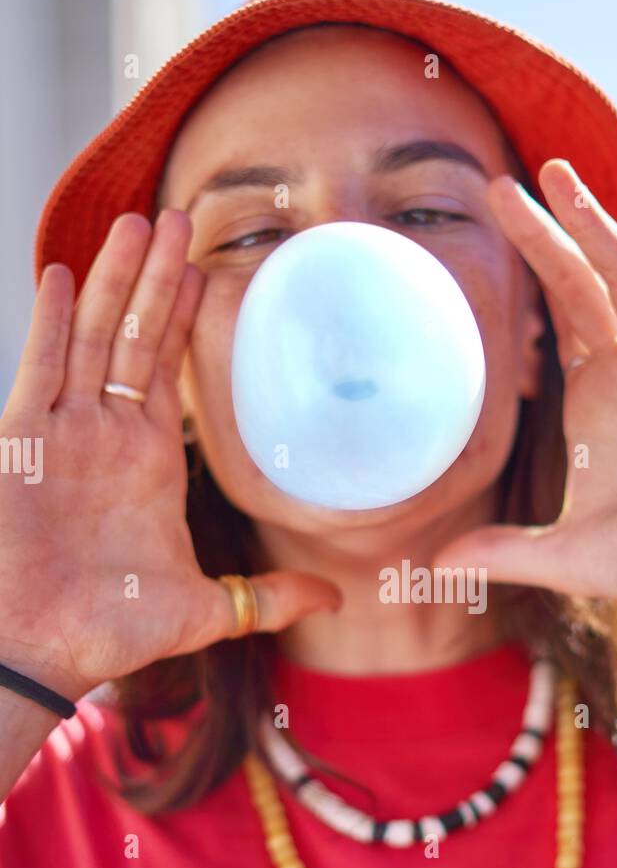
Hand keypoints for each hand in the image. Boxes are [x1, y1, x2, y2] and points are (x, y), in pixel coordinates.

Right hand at [0, 211, 340, 702]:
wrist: (42, 652)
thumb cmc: (112, 631)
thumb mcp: (207, 609)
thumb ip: (267, 596)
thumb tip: (334, 600)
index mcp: (148, 459)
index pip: (169, 369)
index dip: (187, 317)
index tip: (212, 268)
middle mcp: (106, 434)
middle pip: (135, 336)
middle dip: (158, 277)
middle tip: (182, 215)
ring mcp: (64, 432)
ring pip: (92, 336)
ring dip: (116, 280)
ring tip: (140, 222)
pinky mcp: (22, 442)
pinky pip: (40, 369)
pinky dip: (52, 323)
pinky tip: (68, 273)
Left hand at [434, 161, 616, 637]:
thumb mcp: (558, 553)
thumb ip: (499, 550)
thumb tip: (434, 568)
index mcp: (592, 399)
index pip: (554, 317)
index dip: (525, 277)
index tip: (484, 238)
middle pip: (579, 281)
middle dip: (544, 232)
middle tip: (497, 185)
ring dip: (596, 221)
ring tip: (555, 172)